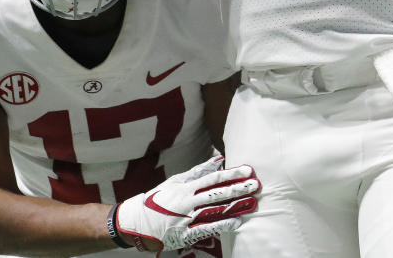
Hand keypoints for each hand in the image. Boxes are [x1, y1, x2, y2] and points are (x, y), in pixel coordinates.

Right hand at [115, 156, 259, 254]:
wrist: (136, 222)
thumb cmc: (158, 199)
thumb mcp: (176, 181)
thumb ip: (198, 171)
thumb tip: (218, 159)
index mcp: (186, 187)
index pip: (213, 178)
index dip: (231, 174)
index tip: (248, 169)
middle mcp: (188, 201)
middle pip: (217, 193)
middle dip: (238, 189)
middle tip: (256, 184)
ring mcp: (187, 218)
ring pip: (215, 211)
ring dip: (235, 206)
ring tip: (252, 203)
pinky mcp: (185, 234)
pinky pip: (206, 229)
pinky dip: (222, 225)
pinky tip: (236, 222)